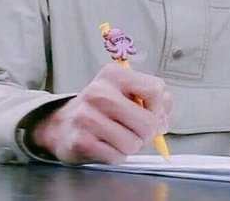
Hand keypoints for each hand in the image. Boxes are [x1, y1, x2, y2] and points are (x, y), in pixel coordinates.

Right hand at [31, 64, 171, 164]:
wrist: (63, 123)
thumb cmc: (102, 107)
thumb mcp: (125, 91)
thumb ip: (152, 95)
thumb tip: (167, 104)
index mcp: (114, 75)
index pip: (155, 89)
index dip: (159, 107)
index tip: (151, 112)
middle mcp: (99, 92)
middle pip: (147, 121)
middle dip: (148, 132)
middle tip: (138, 131)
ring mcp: (88, 116)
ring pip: (134, 142)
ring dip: (132, 145)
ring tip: (119, 136)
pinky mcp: (82, 140)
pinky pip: (118, 156)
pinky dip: (118, 155)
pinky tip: (106, 144)